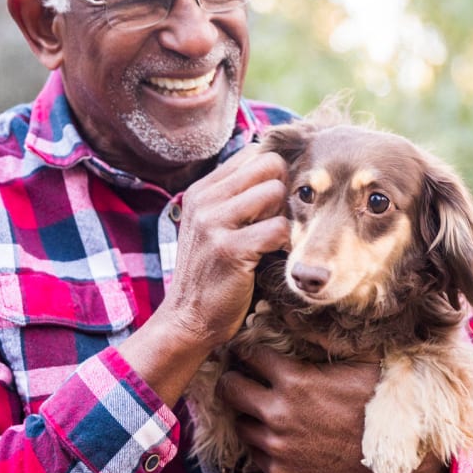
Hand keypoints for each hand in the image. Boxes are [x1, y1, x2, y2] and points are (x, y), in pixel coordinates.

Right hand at [120, 147, 288, 407]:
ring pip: (276, 192)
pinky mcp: (229, 249)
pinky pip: (278, 229)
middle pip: (269, 165)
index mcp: (201, 190)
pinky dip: (284, 245)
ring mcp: (214, 223)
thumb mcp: (212, 227)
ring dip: (283, 218)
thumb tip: (278, 168)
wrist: (188, 319)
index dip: (273, 177)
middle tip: (273, 223)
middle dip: (282, 192)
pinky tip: (271, 259)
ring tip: (270, 242)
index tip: (270, 207)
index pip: (254, 154)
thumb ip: (235, 198)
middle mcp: (204, 200)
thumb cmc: (211, 274)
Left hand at [218, 345, 448, 472]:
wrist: (395, 462)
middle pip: (230, 389)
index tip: (245, 351)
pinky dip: (262, 443)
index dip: (246, 350)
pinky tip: (276, 435)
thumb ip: (325, 340)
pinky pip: (256, 453)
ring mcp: (277, 446)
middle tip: (237, 377)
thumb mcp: (361, 362)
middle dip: (232, 379)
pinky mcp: (281, 472)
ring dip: (247, 414)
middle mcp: (277, 413)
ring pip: (240, 423)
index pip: (249, 355)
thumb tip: (297, 314)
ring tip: (259, 409)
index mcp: (294, 381)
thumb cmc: (380, 407)